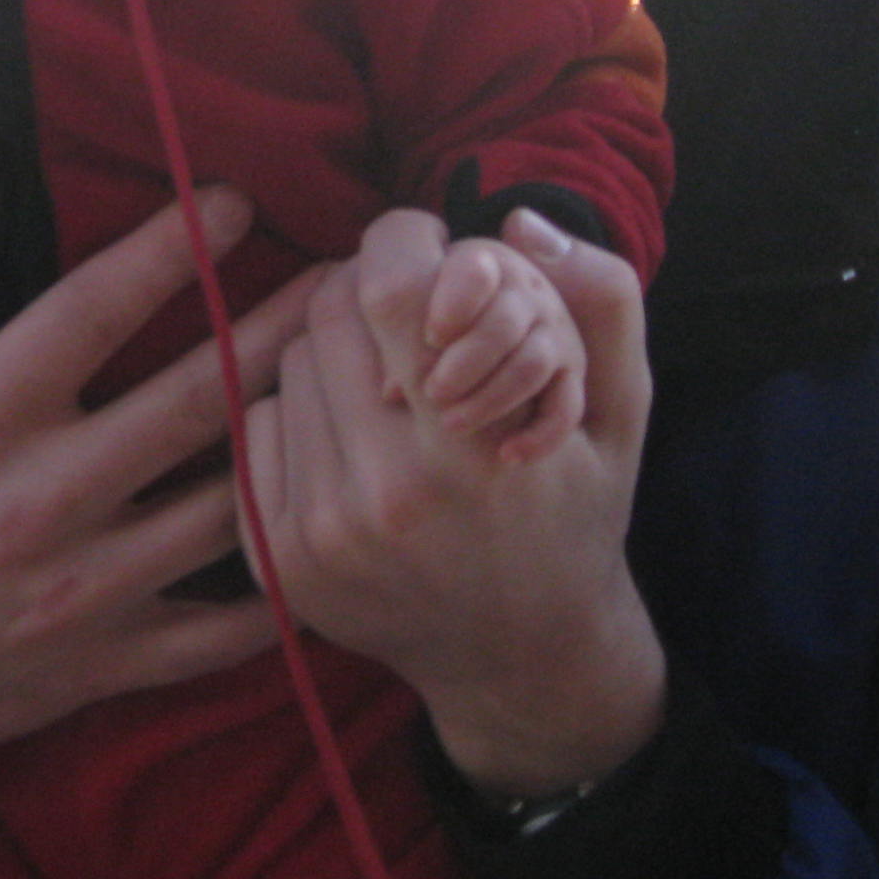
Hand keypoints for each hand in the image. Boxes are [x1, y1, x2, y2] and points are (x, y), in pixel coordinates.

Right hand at [0, 159, 316, 788]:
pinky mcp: (102, 663)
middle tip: (351, 274)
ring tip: (361, 382)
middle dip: (280, 327)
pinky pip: (222, 634)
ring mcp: (80, 590)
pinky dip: (286, 592)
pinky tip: (335, 532)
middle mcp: (37, 501)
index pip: (90, 312)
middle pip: (192, 399)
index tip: (240, 198)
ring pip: (226, 506)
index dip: (171, 249)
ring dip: (299, 441)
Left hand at [248, 205, 665, 801]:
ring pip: (292, 360)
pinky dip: (301, 412)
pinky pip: (258, 421)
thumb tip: (517, 220)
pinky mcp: (275, 558)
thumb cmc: (574, 517)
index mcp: (467, 451)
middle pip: (330, 309)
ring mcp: (317, 534)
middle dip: (375, 291)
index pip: (388, 286)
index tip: (433, 252)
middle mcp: (380, 495)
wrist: (523, 659)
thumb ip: (598, 297)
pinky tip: (356, 441)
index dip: (407, 242)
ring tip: (394, 391)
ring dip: (339, 352)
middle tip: (416, 320)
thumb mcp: (620, 409)